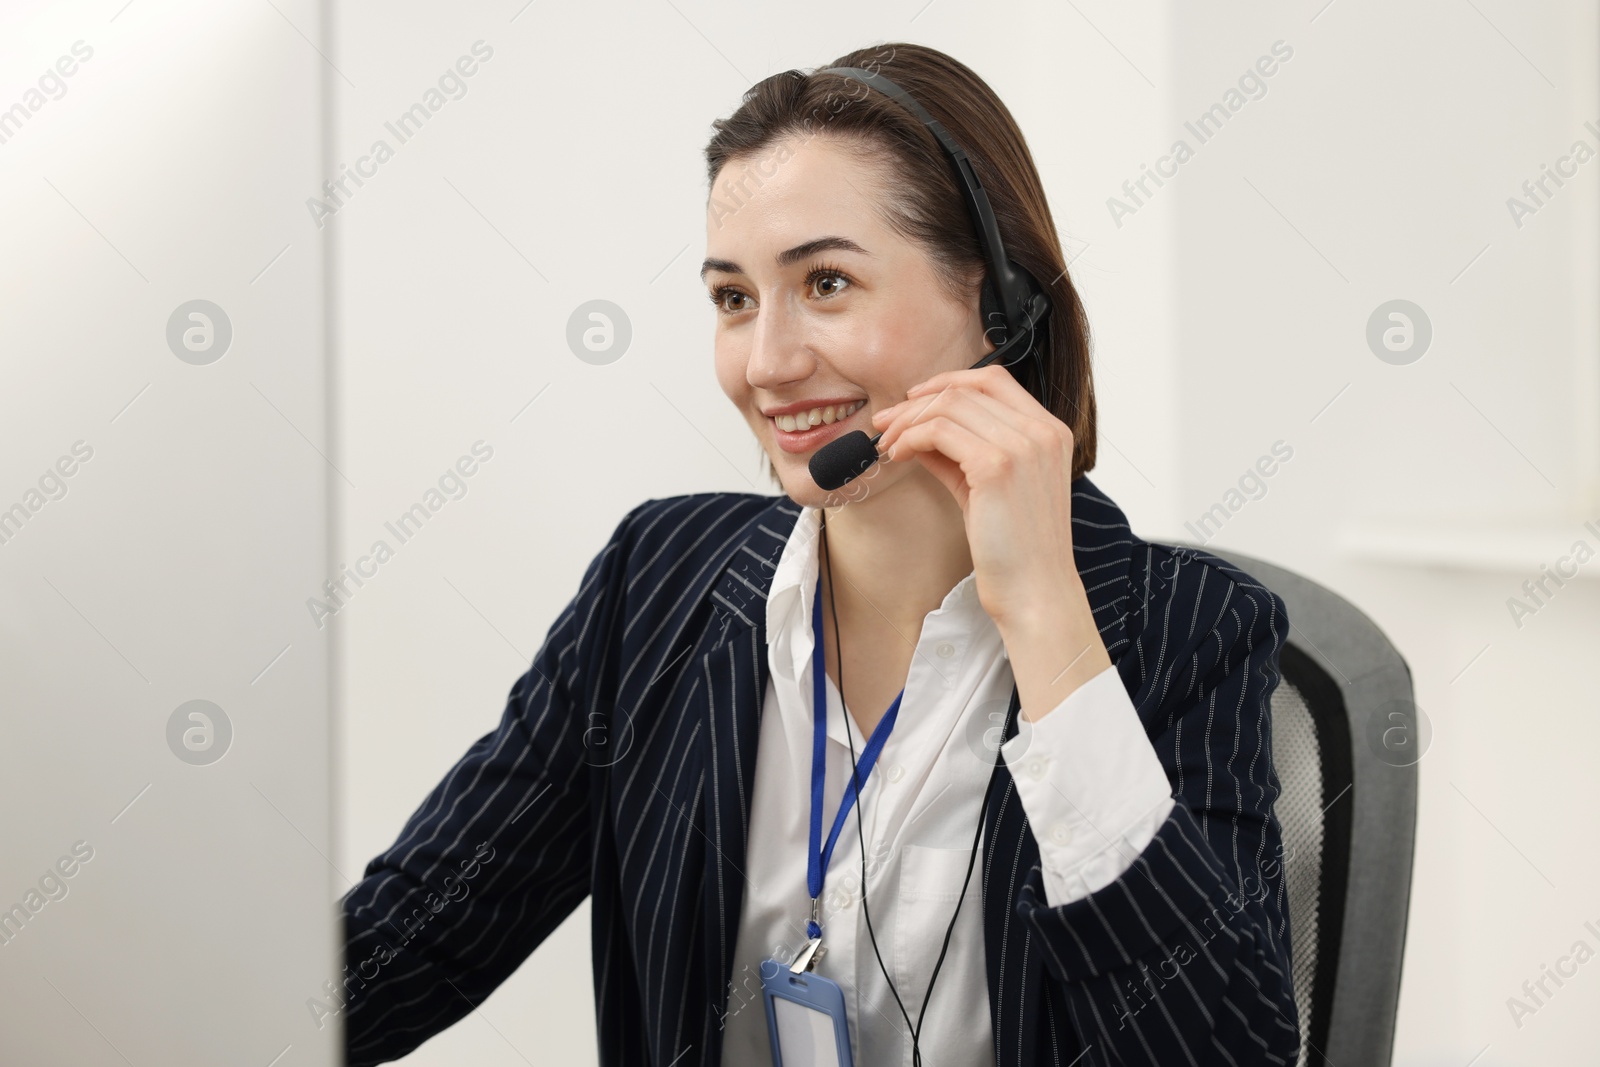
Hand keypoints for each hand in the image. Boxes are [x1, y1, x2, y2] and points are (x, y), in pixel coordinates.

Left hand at [870, 364, 1109, 716]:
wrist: (1035, 591)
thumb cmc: (1014, 548)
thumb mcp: (986, 487)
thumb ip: (960, 453)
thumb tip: (917, 429)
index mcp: (1049, 432)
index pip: (994, 379)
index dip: (948, 382)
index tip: (915, 401)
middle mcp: (1042, 431)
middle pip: (967, 388)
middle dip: (918, 402)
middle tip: (886, 423)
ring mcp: (1023, 445)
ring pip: (949, 404)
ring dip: (908, 420)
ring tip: (888, 444)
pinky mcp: (997, 466)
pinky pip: (938, 430)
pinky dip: (910, 437)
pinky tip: (898, 455)